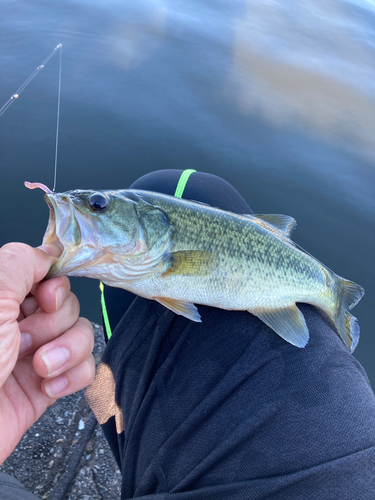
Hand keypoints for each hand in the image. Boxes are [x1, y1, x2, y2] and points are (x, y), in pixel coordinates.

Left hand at [0, 243, 94, 463]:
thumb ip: (20, 263)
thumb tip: (49, 253)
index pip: (45, 274)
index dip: (53, 285)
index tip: (45, 299)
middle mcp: (14, 323)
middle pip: (67, 304)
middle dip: (54, 323)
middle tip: (24, 340)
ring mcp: (32, 354)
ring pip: (80, 333)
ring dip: (67, 350)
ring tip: (39, 368)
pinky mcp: (46, 384)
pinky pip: (83, 367)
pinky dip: (73, 375)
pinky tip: (49, 385)